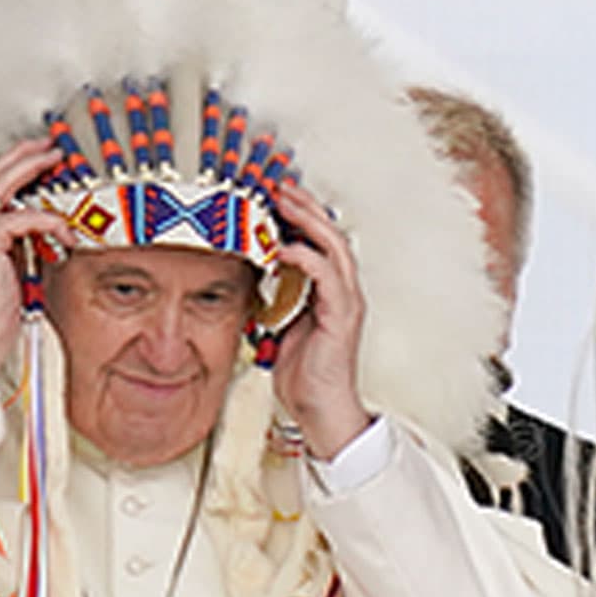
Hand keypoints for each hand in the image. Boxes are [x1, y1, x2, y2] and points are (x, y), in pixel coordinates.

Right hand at [0, 137, 72, 384]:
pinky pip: (26, 216)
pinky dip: (50, 222)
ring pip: (2, 182)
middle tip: (47, 146)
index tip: (34, 161)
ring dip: (33, 168)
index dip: (9, 171)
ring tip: (56, 161)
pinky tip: (64, 233)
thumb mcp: (6, 270)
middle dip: (20, 156)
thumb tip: (38, 227)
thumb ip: (15, 244)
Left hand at [267, 182, 374, 458]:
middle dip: (305, 207)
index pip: (318, 242)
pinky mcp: (342, 316)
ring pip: (334, 247)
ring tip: (286, 202)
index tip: (274, 198)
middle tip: (280, 186)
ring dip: (309, 221)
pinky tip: (285, 247)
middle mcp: (342, 291)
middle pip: (330, 234)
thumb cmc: (301, 375)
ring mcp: (346, 301)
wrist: (319, 410)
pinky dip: (307, 257)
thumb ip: (272, 303)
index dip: (300, 217)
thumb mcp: (278, 330)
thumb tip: (249, 284)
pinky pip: (328, 276)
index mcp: (328, 291)